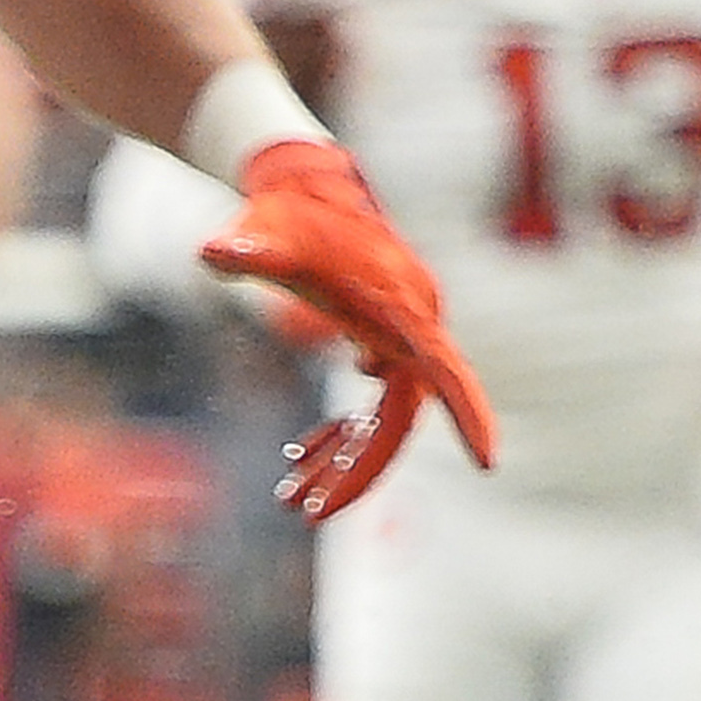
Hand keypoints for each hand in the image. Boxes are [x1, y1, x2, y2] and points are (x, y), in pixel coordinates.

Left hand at [198, 141, 498, 518]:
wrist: (303, 188)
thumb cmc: (288, 212)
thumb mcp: (265, 234)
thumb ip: (246, 249)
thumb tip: (212, 252)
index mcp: (401, 310)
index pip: (441, 371)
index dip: (469, 414)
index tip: (488, 461)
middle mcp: (412, 332)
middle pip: (399, 420)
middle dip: (357, 472)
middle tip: (306, 512)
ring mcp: (399, 343)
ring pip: (383, 423)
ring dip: (341, 462)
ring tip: (288, 497)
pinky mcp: (383, 348)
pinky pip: (372, 409)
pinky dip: (339, 435)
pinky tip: (302, 453)